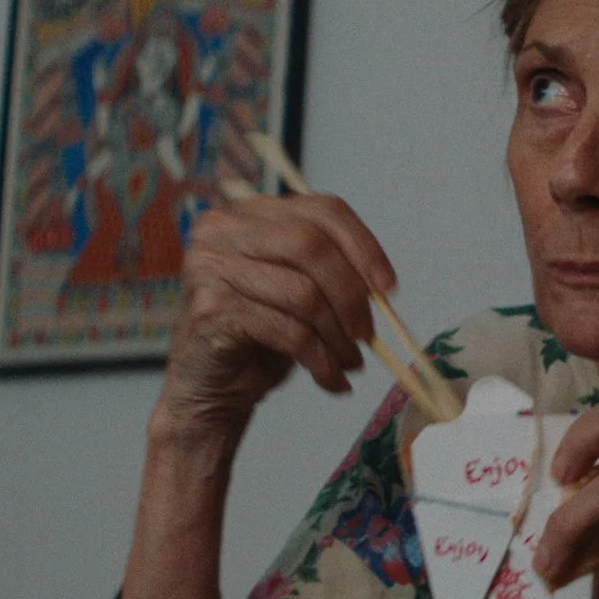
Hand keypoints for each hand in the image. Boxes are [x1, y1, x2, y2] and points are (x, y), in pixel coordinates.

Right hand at [159, 194, 397, 431]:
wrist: (209, 388)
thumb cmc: (256, 338)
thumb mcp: (298, 293)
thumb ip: (331, 273)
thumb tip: (382, 285)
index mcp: (249, 213)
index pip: (321, 210)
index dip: (363, 246)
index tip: (388, 287)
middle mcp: (222, 230)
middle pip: (312, 245)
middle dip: (351, 295)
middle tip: (368, 334)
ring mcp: (211, 267)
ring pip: (302, 293)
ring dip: (338, 336)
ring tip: (350, 362)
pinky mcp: (210, 309)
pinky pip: (287, 331)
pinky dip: (320, 360)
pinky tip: (331, 379)